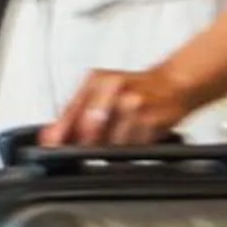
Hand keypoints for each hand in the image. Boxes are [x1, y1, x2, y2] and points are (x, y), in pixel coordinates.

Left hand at [42, 63, 199, 147]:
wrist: (174, 84)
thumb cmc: (137, 88)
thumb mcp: (102, 91)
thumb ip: (76, 112)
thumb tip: (52, 135)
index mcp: (97, 80)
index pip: (71, 110)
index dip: (60, 131)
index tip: (51, 144)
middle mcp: (114, 89)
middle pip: (89, 128)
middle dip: (86, 142)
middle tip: (89, 145)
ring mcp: (134, 105)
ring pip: (111, 142)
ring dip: (112, 146)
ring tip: (122, 133)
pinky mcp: (152, 121)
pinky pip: (133, 146)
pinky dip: (132, 146)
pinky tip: (136, 135)